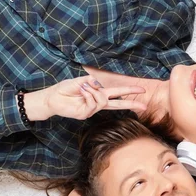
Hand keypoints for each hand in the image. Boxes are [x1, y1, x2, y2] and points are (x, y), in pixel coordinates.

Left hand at [24, 76, 145, 120]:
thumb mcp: (81, 81)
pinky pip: (93, 104)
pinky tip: (81, 91)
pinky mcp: (85, 114)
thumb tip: (101, 83)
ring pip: (103, 101)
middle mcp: (97, 103)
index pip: (117, 93)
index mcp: (98, 94)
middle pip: (118, 103)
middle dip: (131, 103)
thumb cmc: (65, 89)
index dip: (129, 91)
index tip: (142, 90)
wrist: (51, 98)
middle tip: (144, 106)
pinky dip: (88, 94)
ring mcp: (92, 110)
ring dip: (94, 91)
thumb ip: (93, 82)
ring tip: (84, 87)